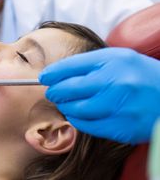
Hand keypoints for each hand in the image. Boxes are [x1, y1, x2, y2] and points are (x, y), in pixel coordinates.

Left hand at [40, 47, 159, 143]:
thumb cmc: (143, 76)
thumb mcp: (120, 59)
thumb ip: (90, 64)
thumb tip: (57, 73)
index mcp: (113, 61)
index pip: (70, 66)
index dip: (53, 73)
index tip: (44, 77)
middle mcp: (116, 83)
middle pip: (69, 89)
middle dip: (55, 91)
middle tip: (51, 92)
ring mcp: (120, 107)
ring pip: (76, 109)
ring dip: (65, 107)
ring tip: (66, 104)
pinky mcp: (123, 128)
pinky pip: (88, 126)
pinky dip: (78, 120)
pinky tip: (78, 115)